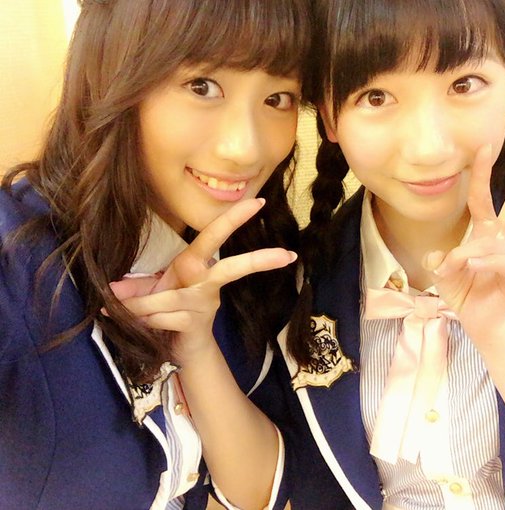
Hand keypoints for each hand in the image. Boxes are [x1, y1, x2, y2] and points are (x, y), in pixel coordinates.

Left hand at [109, 198, 296, 360]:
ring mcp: (205, 304)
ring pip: (168, 298)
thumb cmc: (168, 311)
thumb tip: (109, 290)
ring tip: (119, 309)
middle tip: (287, 255)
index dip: (234, 218)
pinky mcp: (196, 324)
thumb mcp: (151, 291)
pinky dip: (142, 320)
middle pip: (233, 267)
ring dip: (140, 306)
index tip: (258, 203)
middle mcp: (206, 282)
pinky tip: (139, 326)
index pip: (215, 235)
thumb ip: (135, 287)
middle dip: (259, 260)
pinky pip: (161, 317)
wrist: (180, 349)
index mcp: (196, 264)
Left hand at [425, 145, 504, 340]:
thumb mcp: (442, 272)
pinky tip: (471, 267)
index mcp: (485, 229)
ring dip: (468, 254)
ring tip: (452, 268)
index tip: (485, 145)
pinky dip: (484, 262)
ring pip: (494, 242)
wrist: (477, 319)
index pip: (482, 196)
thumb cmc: (463, 289)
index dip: (481, 172)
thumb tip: (439, 256)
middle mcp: (502, 237)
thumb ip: (438, 260)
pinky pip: (503, 261)